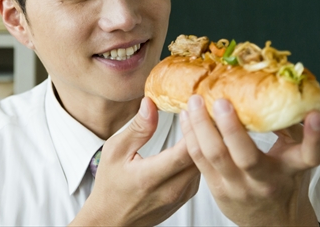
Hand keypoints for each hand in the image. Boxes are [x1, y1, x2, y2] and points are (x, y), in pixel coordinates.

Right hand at [71, 97, 200, 225]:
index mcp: (150, 177)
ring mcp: (180, 196)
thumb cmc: (110, 186)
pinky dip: (201, 155)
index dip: (194, 128)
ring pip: (204, 165)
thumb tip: (150, 104)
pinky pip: (200, 173)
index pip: (185, 152)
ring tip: (207, 121)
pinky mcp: (185, 198)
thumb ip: (137, 129)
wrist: (112, 220)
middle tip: (208, 108)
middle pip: (201, 158)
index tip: (195, 108)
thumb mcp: (115, 151)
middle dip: (206, 132)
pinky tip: (199, 141)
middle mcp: (170, 190)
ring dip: (206, 143)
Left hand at [180, 95, 319, 225]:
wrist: (271, 222)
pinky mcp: (216, 187)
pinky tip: (187, 115)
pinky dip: (191, 134)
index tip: (316, 115)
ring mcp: (238, 186)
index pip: (310, 155)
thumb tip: (284, 89)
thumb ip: (290, 126)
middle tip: (220, 101)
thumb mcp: (294, 155)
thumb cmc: (283, 180)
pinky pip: (198, 159)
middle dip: (231, 128)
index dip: (315, 136)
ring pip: (215, 156)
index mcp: (291, 169)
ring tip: (195, 102)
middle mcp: (265, 181)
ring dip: (201, 126)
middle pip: (248, 157)